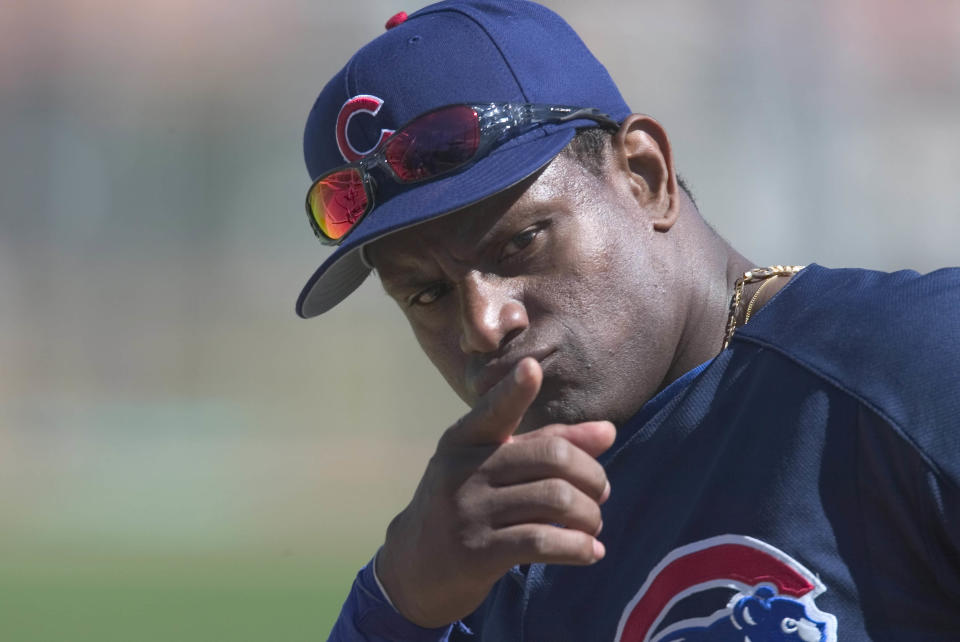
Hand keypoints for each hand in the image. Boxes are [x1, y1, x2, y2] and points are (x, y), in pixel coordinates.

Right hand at [376, 357, 615, 627]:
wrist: (416, 567)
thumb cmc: (466, 506)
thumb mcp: (492, 468)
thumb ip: (547, 445)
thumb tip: (608, 431)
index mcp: (463, 440)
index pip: (494, 411)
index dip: (514, 390)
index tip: (531, 367)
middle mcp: (462, 470)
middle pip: (552, 458)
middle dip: (592, 476)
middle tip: (601, 493)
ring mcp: (468, 512)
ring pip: (555, 500)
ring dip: (590, 515)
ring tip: (593, 524)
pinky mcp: (476, 553)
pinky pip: (542, 542)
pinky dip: (578, 548)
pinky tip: (592, 553)